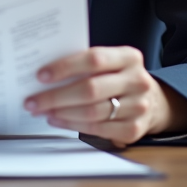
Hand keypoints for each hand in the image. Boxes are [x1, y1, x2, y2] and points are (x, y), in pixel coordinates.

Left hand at [23, 46, 186, 147]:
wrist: (154, 101)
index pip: (94, 59)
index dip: (65, 67)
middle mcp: (138, 81)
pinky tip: (58, 120)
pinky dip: (73, 126)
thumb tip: (45, 72)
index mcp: (129, 57)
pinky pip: (98, 129)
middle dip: (56, 96)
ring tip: (42, 110)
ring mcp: (139, 106)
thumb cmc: (118, 77)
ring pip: (92, 112)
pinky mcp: (135, 129)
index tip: (40, 75)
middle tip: (33, 100)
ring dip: (61, 113)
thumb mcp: (111, 62)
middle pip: (90, 90)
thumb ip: (85, 63)